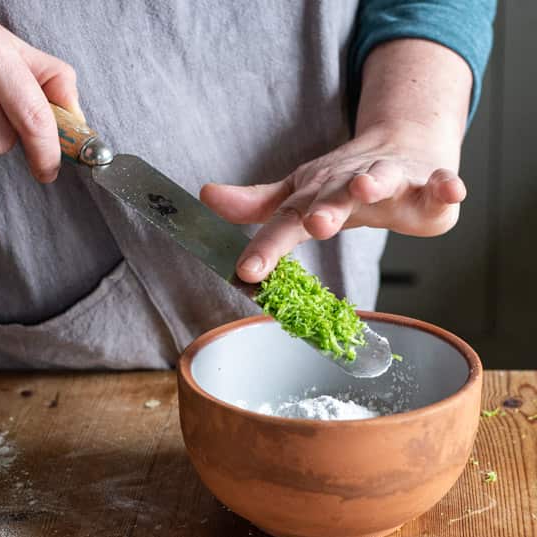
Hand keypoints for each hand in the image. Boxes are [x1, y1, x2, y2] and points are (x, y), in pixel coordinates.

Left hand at [200, 121, 466, 282]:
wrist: (400, 146)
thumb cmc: (342, 181)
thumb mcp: (298, 194)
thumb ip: (258, 206)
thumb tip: (207, 196)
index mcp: (315, 196)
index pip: (286, 223)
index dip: (267, 247)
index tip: (247, 271)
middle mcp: (347, 185)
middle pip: (333, 198)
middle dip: (324, 210)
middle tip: (314, 224)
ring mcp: (389, 180)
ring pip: (381, 179)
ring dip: (373, 182)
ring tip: (364, 188)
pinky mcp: (427, 184)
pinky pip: (439, 183)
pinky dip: (445, 185)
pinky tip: (449, 190)